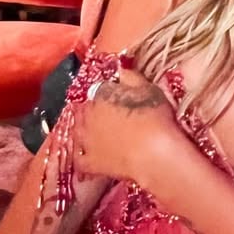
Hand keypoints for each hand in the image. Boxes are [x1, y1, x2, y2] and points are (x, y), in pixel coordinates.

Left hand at [74, 65, 178, 189]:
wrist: (155, 155)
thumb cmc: (155, 118)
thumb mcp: (148, 89)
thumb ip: (131, 77)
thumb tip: (121, 70)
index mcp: (100, 96)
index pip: (97, 89)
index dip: (107, 92)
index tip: (116, 95)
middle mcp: (87, 117)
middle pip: (83, 110)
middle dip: (92, 110)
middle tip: (108, 113)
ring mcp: (85, 142)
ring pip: (77, 132)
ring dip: (84, 130)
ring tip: (99, 132)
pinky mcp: (89, 163)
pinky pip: (79, 158)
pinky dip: (83, 155)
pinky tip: (91, 154)